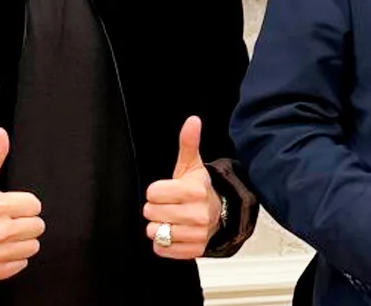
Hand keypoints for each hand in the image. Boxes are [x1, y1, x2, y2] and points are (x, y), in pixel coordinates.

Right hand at [0, 128, 44, 280]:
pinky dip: (15, 257)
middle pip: (37, 227)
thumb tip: (1, 133)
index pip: (35, 206)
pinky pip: (22, 264)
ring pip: (33, 246)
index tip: (12, 205)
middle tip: (9, 220)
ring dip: (22, 240)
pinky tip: (1, 248)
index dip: (25, 204)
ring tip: (6, 234)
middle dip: (26, 221)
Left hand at [143, 115, 222, 259]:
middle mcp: (198, 213)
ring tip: (171, 219)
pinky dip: (164, 243)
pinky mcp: (194, 250)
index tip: (166, 191)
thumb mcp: (192, 165)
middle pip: (151, 213)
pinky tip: (174, 232)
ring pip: (156, 232)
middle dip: (155, 209)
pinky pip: (163, 249)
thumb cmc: (199, 188)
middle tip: (168, 205)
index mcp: (194, 190)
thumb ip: (188, 142)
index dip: (156, 191)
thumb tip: (192, 120)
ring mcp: (197, 233)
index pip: (153, 193)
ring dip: (159, 227)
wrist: (219, 213)